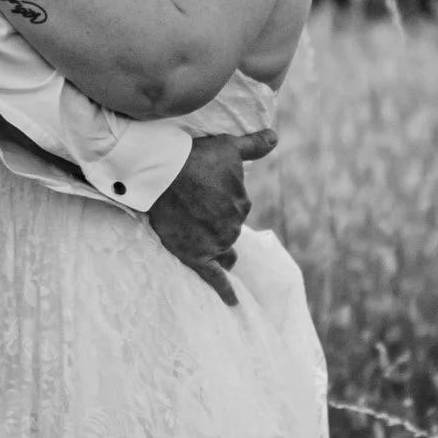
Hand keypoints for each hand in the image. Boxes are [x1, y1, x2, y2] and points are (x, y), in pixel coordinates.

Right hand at [145, 129, 274, 304]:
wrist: (161, 174)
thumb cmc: (195, 157)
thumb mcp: (229, 147)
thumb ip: (254, 145)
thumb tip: (276, 136)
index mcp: (242, 204)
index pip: (237, 207)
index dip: (220, 197)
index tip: (204, 187)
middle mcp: (232, 228)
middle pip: (228, 229)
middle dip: (215, 218)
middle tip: (196, 205)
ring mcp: (214, 244)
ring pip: (222, 248)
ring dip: (218, 244)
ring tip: (206, 238)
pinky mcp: (195, 256)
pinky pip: (214, 278)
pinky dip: (225, 291)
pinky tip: (233, 302)